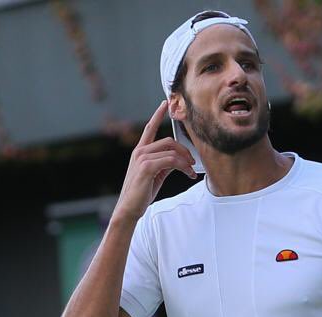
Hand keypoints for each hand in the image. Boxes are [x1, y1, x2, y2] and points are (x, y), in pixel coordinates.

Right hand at [112, 101, 195, 223]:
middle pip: (168, 141)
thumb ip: (165, 164)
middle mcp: (140, 152)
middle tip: (192, 164)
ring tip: (191, 172)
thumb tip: (179, 160)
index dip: (157, 115)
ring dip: (185, 161)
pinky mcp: (146, 167)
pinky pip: (171, 160)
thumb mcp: (155, 175)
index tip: (164, 103)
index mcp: (140, 152)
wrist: (129, 208)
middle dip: (184, 151)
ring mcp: (142, 158)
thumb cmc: (141, 194)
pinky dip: (183, 166)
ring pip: (171, 151)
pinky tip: (187, 174)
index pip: (149, 128)